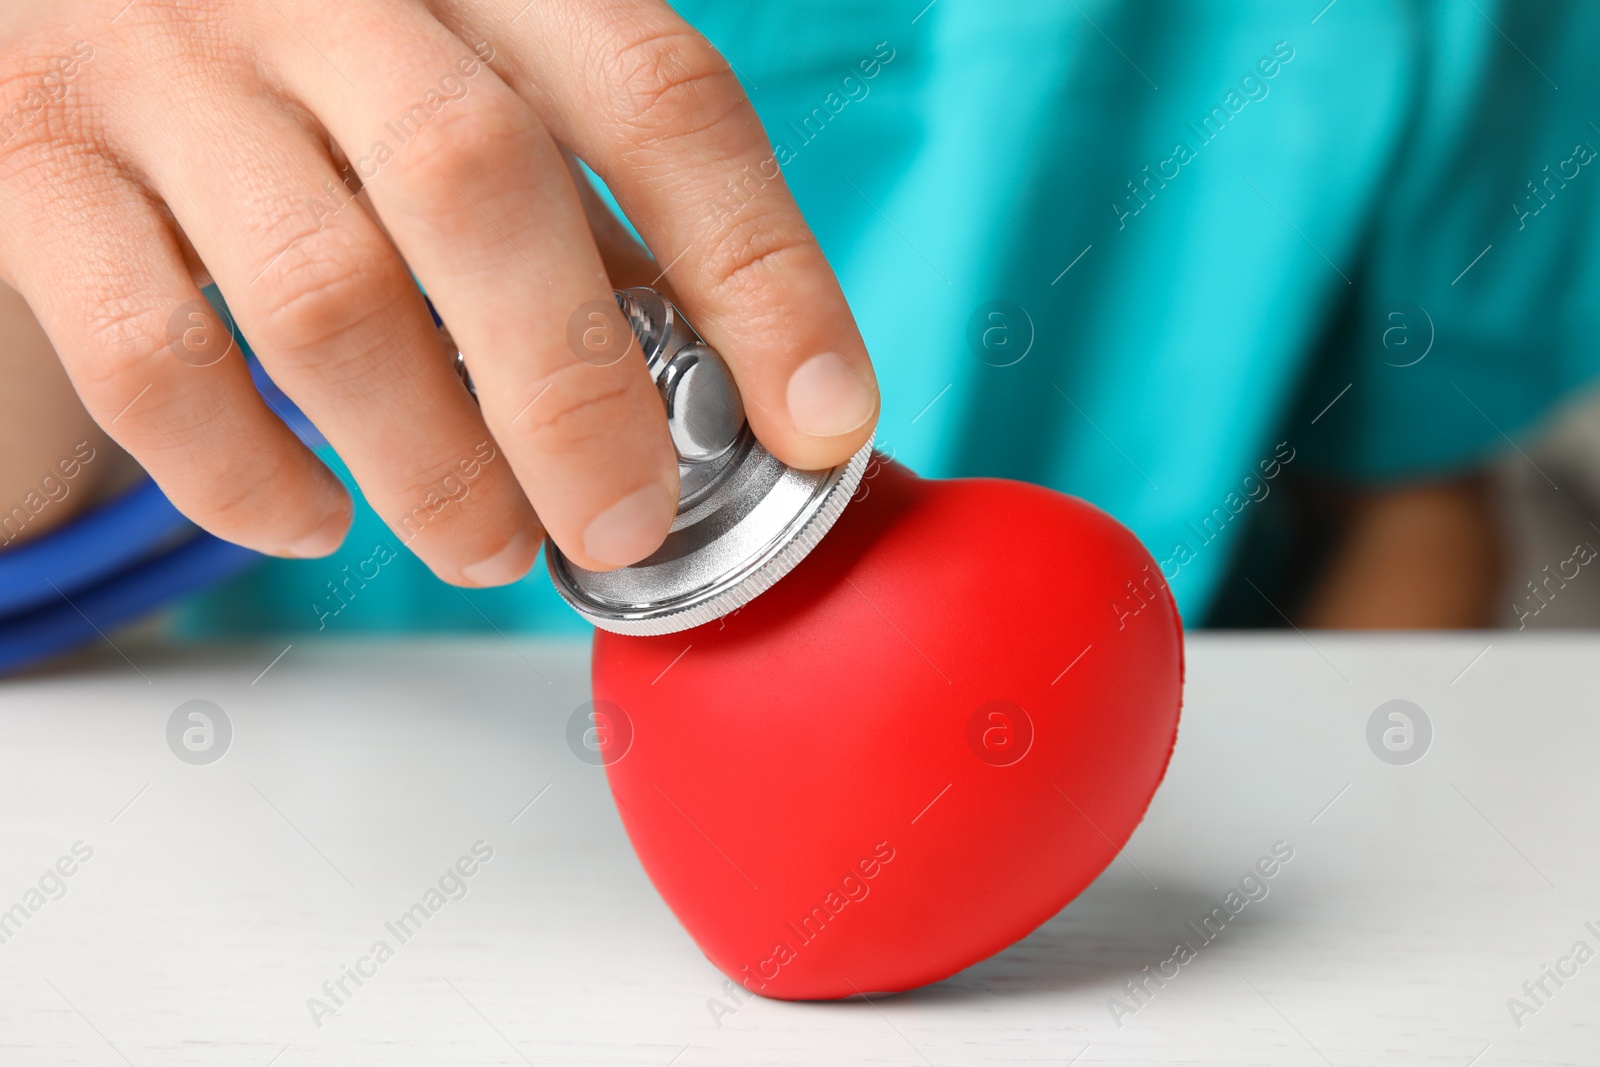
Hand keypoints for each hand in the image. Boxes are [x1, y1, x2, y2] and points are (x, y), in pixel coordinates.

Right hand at [0, 0, 878, 582]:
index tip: (822, 418)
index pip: (659, 95)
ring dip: (434, 467)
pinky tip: (319, 522)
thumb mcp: (469, 71)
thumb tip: (729, 388)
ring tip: (495, 547)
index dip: (761, 271)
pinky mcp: (26, 159)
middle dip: (578, 399)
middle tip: (626, 527)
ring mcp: (151, 59)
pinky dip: (249, 478)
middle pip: (482, 191)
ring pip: (322, 295)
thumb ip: (577, 201)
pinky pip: (151, 356)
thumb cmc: (321, 61)